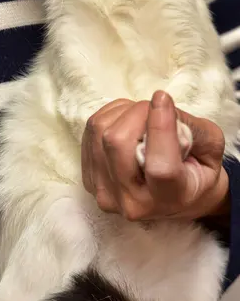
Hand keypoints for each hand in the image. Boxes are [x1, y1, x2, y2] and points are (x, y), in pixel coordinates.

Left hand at [82, 91, 229, 220]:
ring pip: (100, 131)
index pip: (159, 167)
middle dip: (138, 112)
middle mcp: (132, 202)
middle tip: (156, 108)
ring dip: (123, 112)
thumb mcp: (211, 150)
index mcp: (170, 198)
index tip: (162, 98)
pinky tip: (126, 124)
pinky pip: (90, 132)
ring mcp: (105, 193)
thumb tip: (159, 104)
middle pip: (117, 142)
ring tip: (142, 118)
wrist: (176, 197)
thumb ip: (193, 129)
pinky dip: (110, 117)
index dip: (159, 127)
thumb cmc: (197, 171)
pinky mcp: (89, 179)